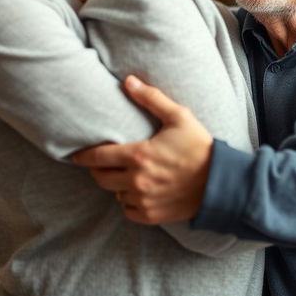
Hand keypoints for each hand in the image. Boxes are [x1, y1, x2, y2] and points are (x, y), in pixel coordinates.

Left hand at [72, 75, 212, 223]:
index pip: (98, 157)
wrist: (220, 181)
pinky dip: (128, 202)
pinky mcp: (152, 214)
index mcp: (139, 155)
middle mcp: (137, 180)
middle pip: (101, 178)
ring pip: (115, 194)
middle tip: (101, 162)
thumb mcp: (178, 116)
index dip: (83, 156)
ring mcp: (144, 200)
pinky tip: (136, 191)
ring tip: (124, 174)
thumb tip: (128, 81)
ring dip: (116, 184)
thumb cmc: (199, 146)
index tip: (75, 155)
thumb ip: (151, 98)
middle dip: (97, 169)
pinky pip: (128, 210)